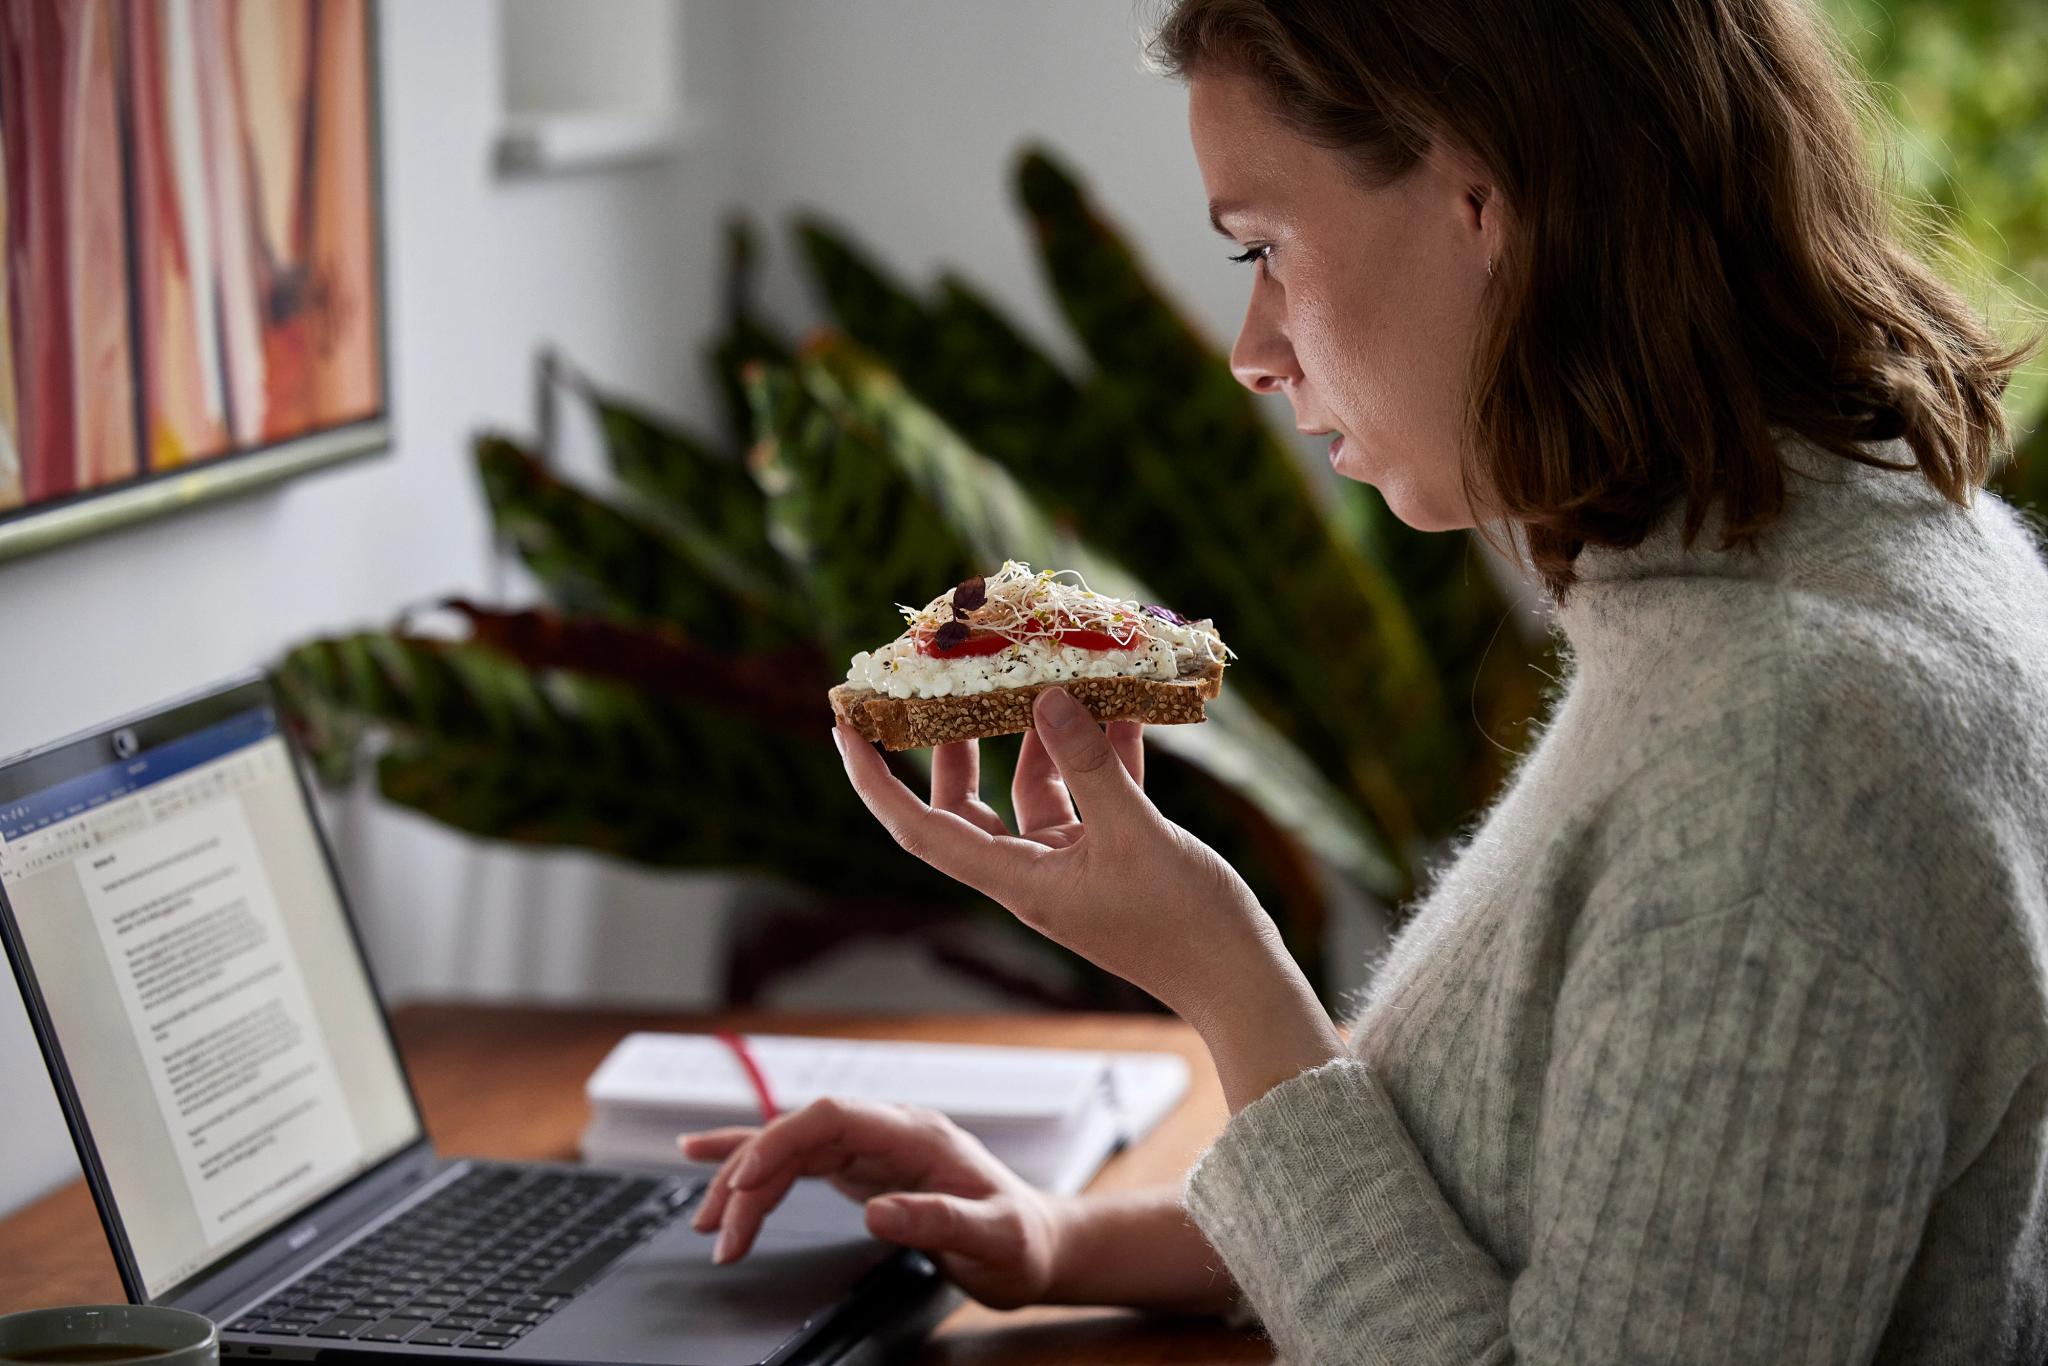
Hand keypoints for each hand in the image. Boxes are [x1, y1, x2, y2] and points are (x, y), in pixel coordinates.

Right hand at [678, 1097, 1066, 1309]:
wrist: (1037, 1244)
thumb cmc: (1021, 1241)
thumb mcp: (994, 1239)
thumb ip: (939, 1221)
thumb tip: (877, 1212)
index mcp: (916, 1133)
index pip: (831, 1117)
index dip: (781, 1140)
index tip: (746, 1179)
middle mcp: (887, 1130)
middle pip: (798, 1135)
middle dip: (750, 1178)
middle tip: (720, 1234)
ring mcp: (871, 1147)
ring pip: (789, 1150)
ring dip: (744, 1181)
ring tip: (706, 1220)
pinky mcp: (860, 1168)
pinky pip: (796, 1158)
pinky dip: (752, 1159)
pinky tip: (709, 1156)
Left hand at [832, 687, 1279, 1025]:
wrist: (1242, 982)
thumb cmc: (1185, 924)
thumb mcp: (1137, 835)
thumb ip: (1091, 766)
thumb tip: (1046, 699)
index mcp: (1018, 881)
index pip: (920, 829)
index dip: (874, 781)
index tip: (844, 726)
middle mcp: (1033, 873)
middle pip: (968, 804)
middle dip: (958, 742)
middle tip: (953, 682)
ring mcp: (1073, 865)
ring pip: (1035, 788)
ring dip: (1044, 734)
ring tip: (1055, 672)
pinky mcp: (1114, 857)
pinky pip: (1091, 794)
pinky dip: (1101, 752)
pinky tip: (1123, 704)